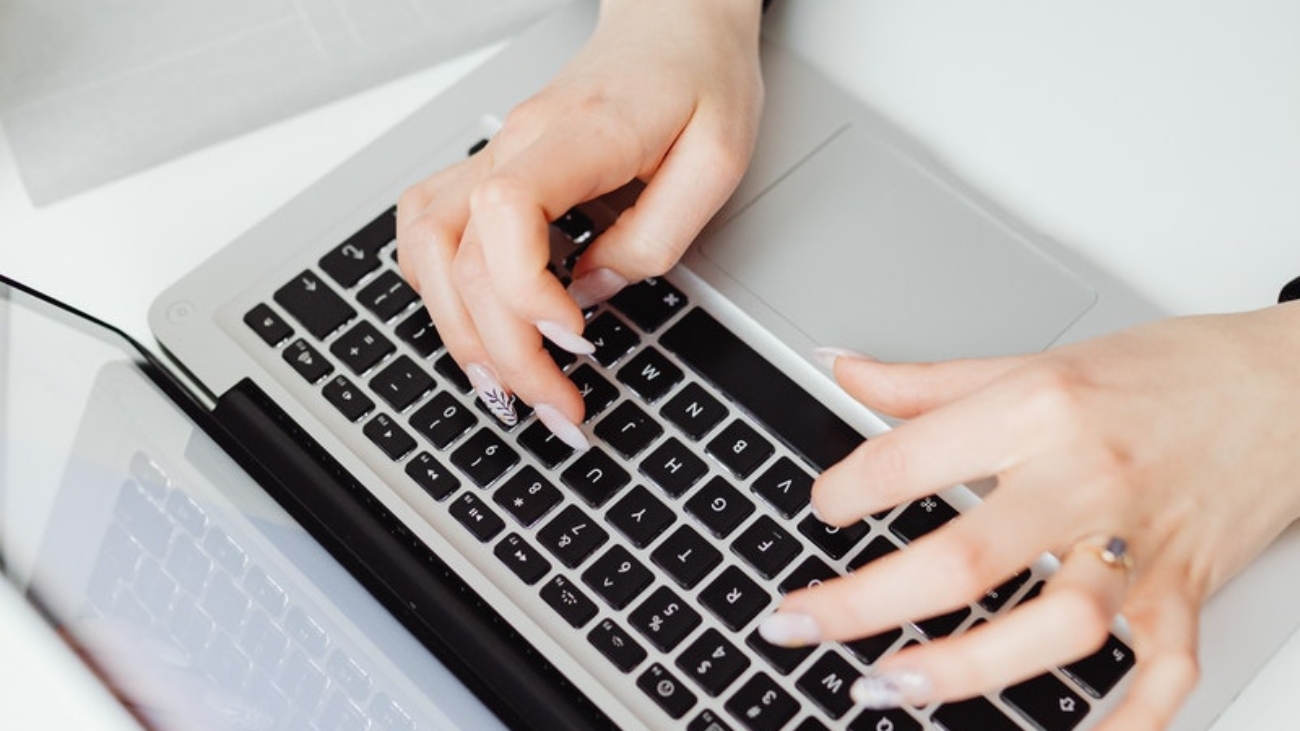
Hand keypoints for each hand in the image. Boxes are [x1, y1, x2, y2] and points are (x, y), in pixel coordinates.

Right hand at [396, 0, 762, 442]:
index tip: (575, 338)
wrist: (674, 25)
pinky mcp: (490, 172)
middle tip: (557, 408)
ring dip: (457, 330)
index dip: (525, 292)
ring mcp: (493, 156)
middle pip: (462, 255)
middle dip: (504, 351)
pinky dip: (438, 289)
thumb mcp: (717, 159)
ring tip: (505, 387)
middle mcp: (516, 144)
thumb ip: (657, 234)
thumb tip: (593, 288)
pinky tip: (472, 325)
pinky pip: (428, 230)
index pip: (504, 212)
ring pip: (426, 248)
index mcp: (578, 134)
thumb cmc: (699, 79)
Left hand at [759, 302, 1299, 728]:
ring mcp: (1141, 546)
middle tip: (796, 623)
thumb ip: (930, 382)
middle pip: (967, 559)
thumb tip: (845, 370)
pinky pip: (1161, 677)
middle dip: (865, 602)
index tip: (818, 511)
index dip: (846, 491)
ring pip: (1057, 628)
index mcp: (1041, 409)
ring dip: (966, 669)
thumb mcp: (1036, 359)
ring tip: (889, 687)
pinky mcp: (1186, 594)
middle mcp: (1087, 479)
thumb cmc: (1165, 373)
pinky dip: (1123, 724)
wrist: (1286, 387)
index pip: (913, 458)